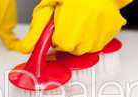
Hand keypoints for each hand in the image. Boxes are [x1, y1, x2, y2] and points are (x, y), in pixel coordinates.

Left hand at [11, 0, 131, 55]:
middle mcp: (83, 43)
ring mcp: (99, 39)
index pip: (57, 46)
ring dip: (82, 36)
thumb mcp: (48, 8)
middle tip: (71, 17)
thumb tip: (26, 48)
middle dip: (69, 35)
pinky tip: (93, 19)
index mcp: (66, 38)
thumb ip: (37, 30)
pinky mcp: (111, 33)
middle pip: (71, 48)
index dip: (56, 32)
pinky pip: (100, 40)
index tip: (59, 21)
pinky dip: (95, 33)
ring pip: (86, 46)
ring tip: (83, 17)